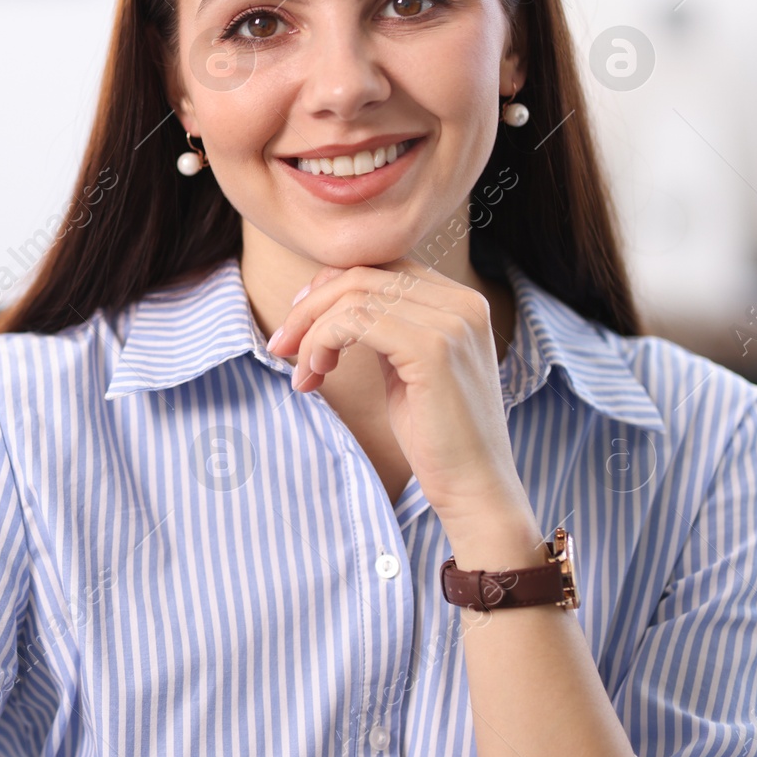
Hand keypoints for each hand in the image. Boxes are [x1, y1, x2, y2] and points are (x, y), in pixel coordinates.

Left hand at [264, 258, 530, 531]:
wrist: (475, 488)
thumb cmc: (436, 435)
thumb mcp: (405, 366)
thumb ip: (383, 327)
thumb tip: (329, 297)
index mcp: (460, 302)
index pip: (380, 268)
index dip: (330, 289)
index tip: (300, 325)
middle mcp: (462, 302)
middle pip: (362, 275)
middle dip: (309, 307)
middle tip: (281, 345)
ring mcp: (451, 322)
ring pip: (352, 296)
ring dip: (311, 331)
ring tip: (305, 373)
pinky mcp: (432, 348)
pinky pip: (354, 322)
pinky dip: (322, 343)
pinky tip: (316, 376)